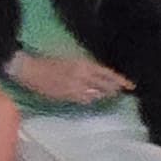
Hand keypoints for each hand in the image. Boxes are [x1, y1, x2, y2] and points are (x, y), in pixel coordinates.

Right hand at [3, 50, 133, 105]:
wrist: (29, 69)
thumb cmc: (48, 61)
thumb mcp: (70, 60)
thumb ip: (86, 68)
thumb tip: (100, 76)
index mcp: (83, 65)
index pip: (108, 74)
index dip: (121, 81)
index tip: (131, 86)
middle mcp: (82, 77)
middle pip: (105, 87)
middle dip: (113, 90)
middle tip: (118, 92)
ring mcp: (75, 88)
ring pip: (96, 95)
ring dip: (102, 95)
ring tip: (105, 94)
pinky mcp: (67, 96)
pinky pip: (84, 100)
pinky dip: (89, 99)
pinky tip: (89, 97)